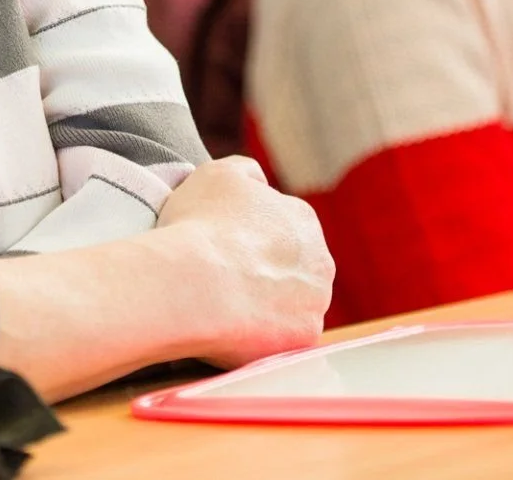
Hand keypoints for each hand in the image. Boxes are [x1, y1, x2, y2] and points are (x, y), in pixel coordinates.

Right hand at [155, 155, 333, 367]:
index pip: (281, 232)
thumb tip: (259, 184)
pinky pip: (283, 339)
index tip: (224, 252)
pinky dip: (262, 337)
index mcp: (303, 219)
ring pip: (291, 307)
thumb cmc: (199, 225)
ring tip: (227, 309)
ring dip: (266, 308)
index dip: (249, 243)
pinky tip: (234, 332)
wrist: (192, 283)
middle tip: (225, 283)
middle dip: (265, 276)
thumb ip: (247, 173)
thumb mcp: (218, 174)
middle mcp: (320, 260)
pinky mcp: (304, 338)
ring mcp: (316, 303)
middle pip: (292, 271)